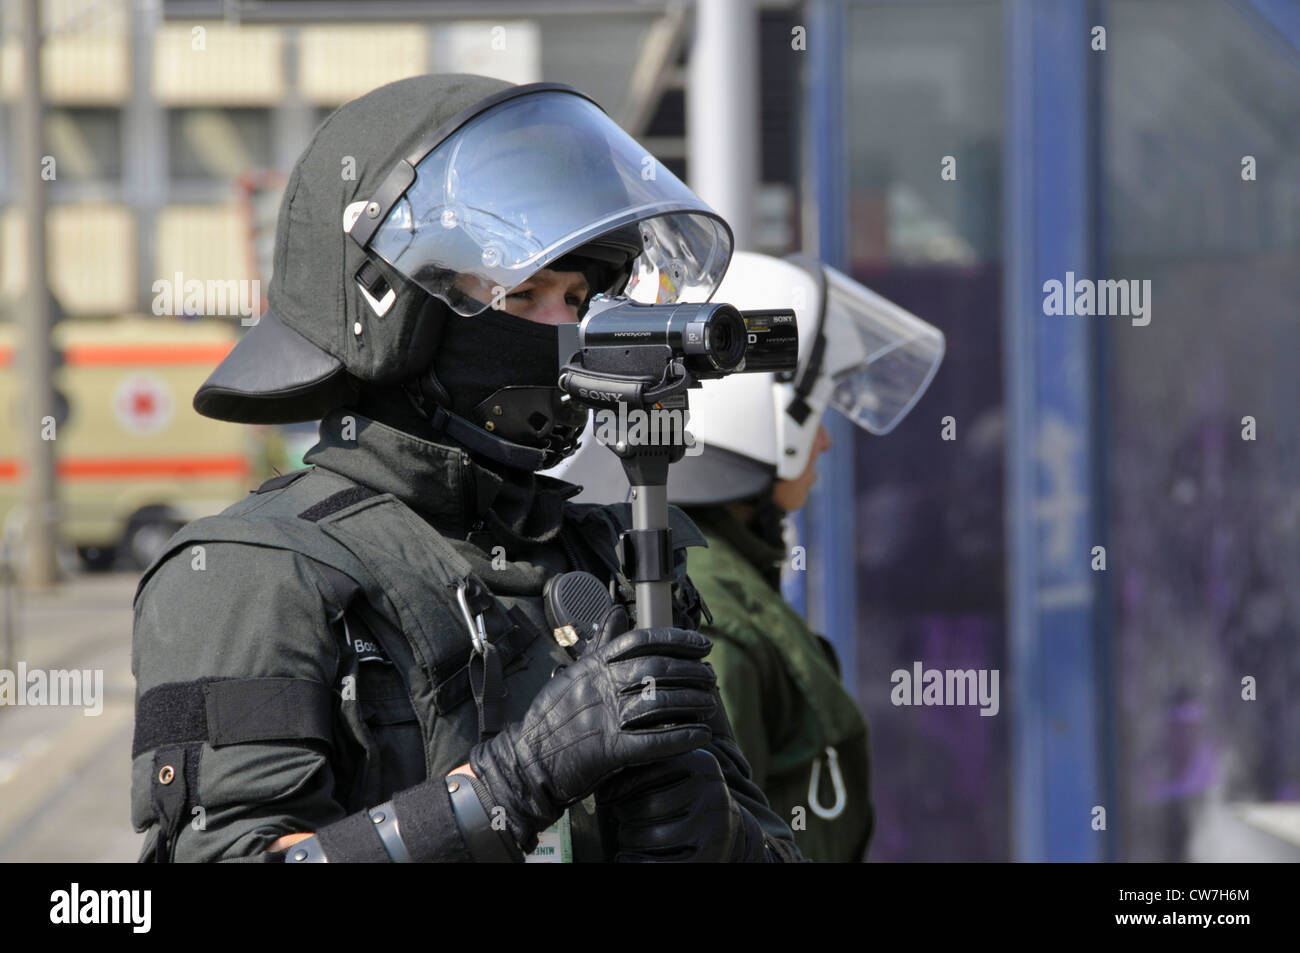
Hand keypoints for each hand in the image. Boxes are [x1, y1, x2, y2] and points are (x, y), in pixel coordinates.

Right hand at [468, 626, 716, 850]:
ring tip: (710, 704)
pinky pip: (654, 741)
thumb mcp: (574, 672)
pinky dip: (681, 737)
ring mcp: (606, 718)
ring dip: (692, 702)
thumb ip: (601, 644)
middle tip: (711, 676)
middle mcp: (601, 687)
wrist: (526, 760)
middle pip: (657, 669)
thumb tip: (618, 612)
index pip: (641, 641)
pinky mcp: (609, 751)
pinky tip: (700, 735)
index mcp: (594, 666)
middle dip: (692, 671)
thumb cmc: (551, 717)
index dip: (677, 639)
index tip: (701, 644)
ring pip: (660, 702)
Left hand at [597, 748, 767, 861]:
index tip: (605, 796)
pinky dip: (639, 864)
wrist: (724, 827)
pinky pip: (664, 865)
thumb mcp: (674, 773)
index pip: (650, 771)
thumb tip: (603, 789)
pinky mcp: (712, 855)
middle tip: (619, 819)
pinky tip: (626, 860)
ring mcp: (715, 825)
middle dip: (625, 816)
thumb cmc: (684, 795)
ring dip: (629, 841)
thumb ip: (646, 768)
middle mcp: (713, 791)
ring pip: (655, 837)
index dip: (621, 786)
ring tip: (624, 839)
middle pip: (650, 806)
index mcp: (701, 763)